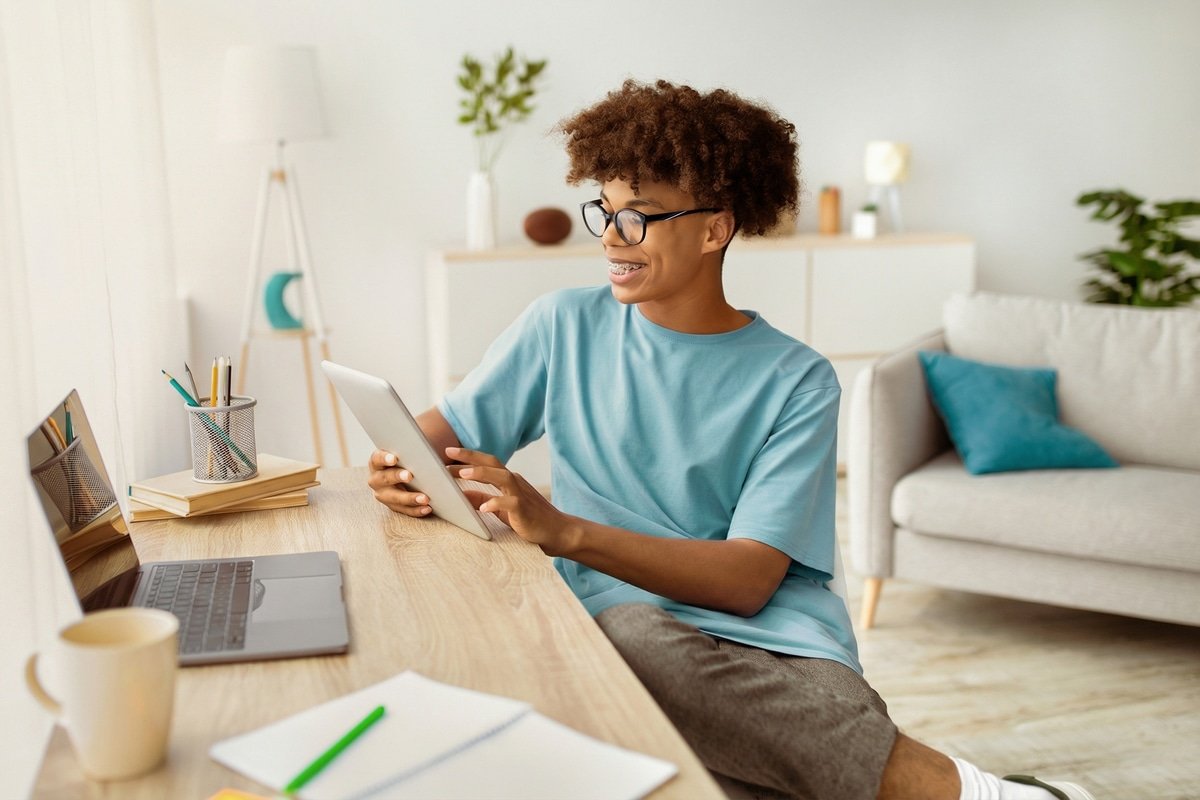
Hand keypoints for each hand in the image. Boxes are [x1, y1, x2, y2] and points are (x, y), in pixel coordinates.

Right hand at [366, 449, 432, 516]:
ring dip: (409, 498)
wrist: (403, 472)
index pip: (377, 459)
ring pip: (394, 498)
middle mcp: (376, 479)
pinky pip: (405, 510)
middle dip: (397, 477)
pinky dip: (416, 510)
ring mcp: (383, 494)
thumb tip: (425, 449)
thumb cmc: (406, 458)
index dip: (384, 458)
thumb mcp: (404, 452)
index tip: (394, 458)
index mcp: (376, 462)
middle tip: (410, 476)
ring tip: (425, 498)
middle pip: (384, 479)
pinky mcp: (393, 506)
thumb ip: (409, 449)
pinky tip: (427, 508)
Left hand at [448, 446, 581, 555]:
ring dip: (482, 474)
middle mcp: (514, 482)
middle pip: (492, 463)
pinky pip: (509, 503)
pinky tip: (483, 508)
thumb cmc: (528, 518)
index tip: (447, 455)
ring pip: (502, 477)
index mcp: (508, 481)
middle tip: (448, 452)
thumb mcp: (500, 508)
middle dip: (471, 456)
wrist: (555, 531)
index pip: (486, 464)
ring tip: (463, 473)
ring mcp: (521, 494)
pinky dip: (496, 503)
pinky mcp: (524, 509)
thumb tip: (461, 494)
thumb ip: (482, 499)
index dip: (468, 458)